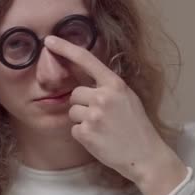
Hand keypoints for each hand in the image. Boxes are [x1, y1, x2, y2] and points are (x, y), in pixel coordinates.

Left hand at [44, 36, 187, 194]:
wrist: (145, 155)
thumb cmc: (136, 126)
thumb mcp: (127, 97)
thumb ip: (107, 86)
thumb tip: (83, 76)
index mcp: (115, 84)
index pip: (86, 59)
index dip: (65, 48)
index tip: (49, 40)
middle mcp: (103, 97)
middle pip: (75, 93)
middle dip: (82, 104)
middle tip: (101, 116)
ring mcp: (93, 115)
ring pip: (72, 111)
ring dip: (82, 120)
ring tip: (102, 128)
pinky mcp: (86, 133)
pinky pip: (73, 129)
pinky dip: (83, 134)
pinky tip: (99, 139)